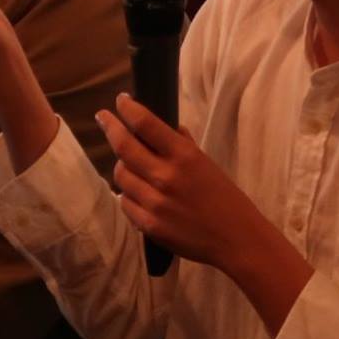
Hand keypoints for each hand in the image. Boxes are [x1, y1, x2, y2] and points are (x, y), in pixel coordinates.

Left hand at [98, 93, 311, 331]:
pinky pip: (125, 202)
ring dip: (121, 166)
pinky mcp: (148, 224)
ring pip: (120, 176)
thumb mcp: (206, 163)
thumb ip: (182, 144)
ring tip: (129, 164)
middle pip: (123, 146)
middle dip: (110, 127)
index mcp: (184, 156)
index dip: (127, 108)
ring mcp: (154, 202)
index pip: (145, 124)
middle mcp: (165, 176)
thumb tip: (162, 127)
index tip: (120, 100)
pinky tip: (137, 191)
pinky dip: (128, 193)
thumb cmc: (225, 197)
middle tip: (103, 117)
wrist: (235, 238)